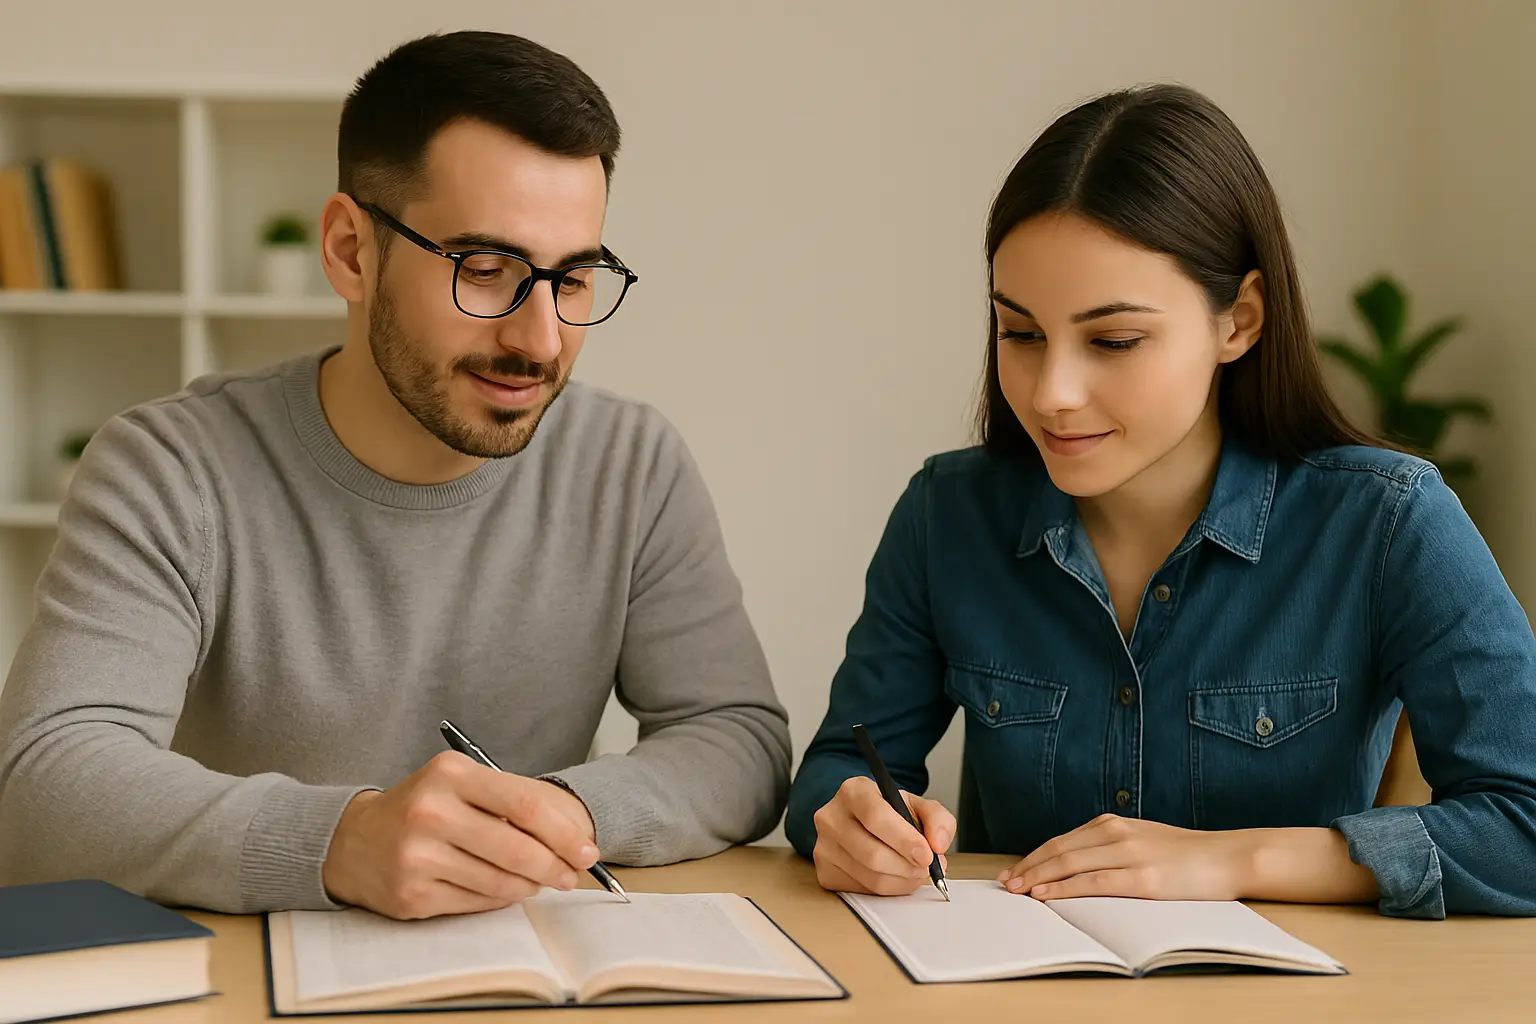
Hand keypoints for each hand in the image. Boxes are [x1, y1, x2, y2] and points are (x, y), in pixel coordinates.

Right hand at [323, 752, 600, 918]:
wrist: (353, 840)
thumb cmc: (422, 807)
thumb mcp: (460, 782)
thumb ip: (512, 799)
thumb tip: (571, 837)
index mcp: (450, 775)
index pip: (525, 804)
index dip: (565, 833)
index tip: (587, 850)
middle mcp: (431, 812)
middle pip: (517, 848)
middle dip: (556, 867)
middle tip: (572, 875)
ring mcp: (418, 856)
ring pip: (500, 882)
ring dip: (531, 886)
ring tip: (541, 881)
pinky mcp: (411, 894)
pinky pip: (476, 902)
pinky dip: (500, 899)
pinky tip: (506, 890)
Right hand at [811, 776, 953, 895]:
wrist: (860, 821)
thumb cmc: (889, 813)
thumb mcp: (916, 805)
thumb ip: (937, 819)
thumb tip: (938, 843)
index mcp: (853, 791)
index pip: (875, 817)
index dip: (904, 840)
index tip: (926, 854)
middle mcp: (831, 817)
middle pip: (872, 853)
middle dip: (907, 866)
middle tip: (926, 868)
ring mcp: (824, 846)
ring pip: (869, 876)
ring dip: (901, 880)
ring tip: (914, 871)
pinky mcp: (824, 872)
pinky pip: (862, 890)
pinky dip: (888, 888)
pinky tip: (895, 876)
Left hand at [998, 815, 1248, 900]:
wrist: (1226, 857)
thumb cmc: (1185, 855)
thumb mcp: (1141, 840)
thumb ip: (1110, 847)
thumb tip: (1076, 865)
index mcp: (1112, 823)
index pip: (1061, 841)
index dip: (1032, 857)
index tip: (1012, 871)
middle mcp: (1115, 833)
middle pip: (1058, 850)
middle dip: (1026, 867)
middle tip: (1004, 883)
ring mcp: (1128, 854)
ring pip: (1070, 864)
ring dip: (1038, 878)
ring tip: (1016, 890)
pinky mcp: (1142, 877)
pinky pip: (1093, 882)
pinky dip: (1065, 888)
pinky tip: (1047, 895)